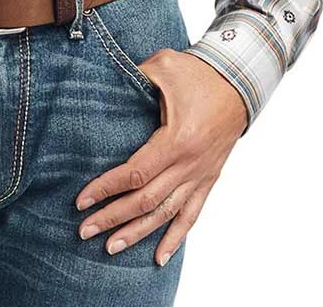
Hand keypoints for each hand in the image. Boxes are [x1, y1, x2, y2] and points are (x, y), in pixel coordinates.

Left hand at [74, 49, 247, 265]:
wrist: (240, 81)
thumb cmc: (199, 72)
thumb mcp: (164, 66)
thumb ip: (134, 76)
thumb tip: (102, 77)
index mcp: (176, 139)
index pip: (135, 173)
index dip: (106, 188)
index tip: (82, 200)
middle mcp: (189, 164)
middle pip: (146, 201)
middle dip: (113, 217)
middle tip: (84, 230)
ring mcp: (201, 174)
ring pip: (166, 213)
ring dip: (138, 233)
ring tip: (111, 247)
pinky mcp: (209, 177)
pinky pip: (192, 214)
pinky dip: (176, 237)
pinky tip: (160, 257)